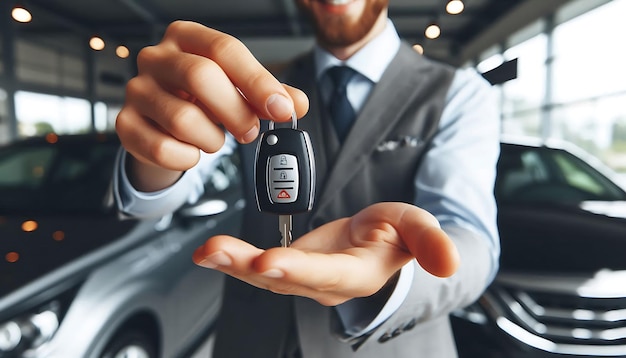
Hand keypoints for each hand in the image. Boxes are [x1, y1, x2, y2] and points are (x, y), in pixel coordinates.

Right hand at [115, 21, 308, 189]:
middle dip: (235, 111)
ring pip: (182, 118)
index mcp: (187, 37)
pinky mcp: (125, 124)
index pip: (224, 49)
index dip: (257, 81)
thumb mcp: (237, 88)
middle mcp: (156, 57)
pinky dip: (187, 158)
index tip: (282, 109)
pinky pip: (163, 148)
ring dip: (211, 138)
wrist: (162, 122)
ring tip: (216, 138)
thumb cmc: (202, 98)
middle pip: (199, 76)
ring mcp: (137, 90)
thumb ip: (269, 95)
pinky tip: (191, 150)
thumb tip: (296, 104)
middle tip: (250, 131)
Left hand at [192, 202, 459, 305]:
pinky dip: (233, 259)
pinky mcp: (288, 268)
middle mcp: (325, 284)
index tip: (269, 261)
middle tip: (217, 252)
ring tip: (205, 250)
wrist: (378, 244)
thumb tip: (450, 262)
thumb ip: (429, 241)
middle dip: (249, 266)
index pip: (326, 274)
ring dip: (233, 263)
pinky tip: (210, 251)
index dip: (298, 270)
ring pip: (264, 277)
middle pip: (285, 279)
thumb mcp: (416, 226)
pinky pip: (258, 267)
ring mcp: (304, 279)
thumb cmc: (396, 233)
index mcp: (357, 274)